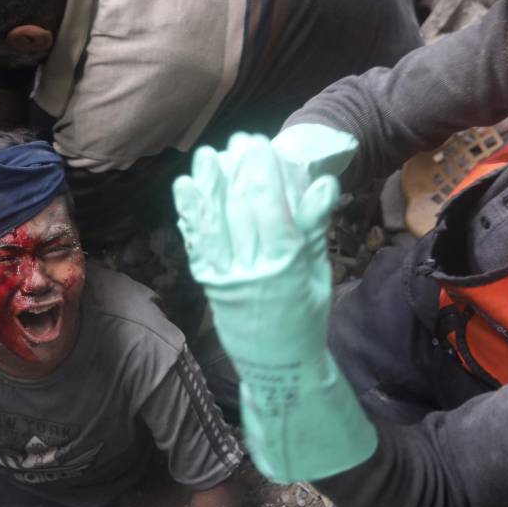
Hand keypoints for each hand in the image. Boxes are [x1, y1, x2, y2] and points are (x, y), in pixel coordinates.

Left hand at [174, 133, 336, 358]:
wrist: (277, 365)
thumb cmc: (306, 316)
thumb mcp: (318, 274)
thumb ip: (313, 228)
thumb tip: (321, 184)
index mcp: (286, 266)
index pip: (270, 209)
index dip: (261, 173)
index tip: (259, 144)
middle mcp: (252, 270)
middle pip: (239, 211)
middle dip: (237, 171)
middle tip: (237, 141)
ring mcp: (225, 277)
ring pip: (212, 224)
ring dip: (207, 187)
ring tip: (207, 156)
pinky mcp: (208, 283)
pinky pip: (196, 243)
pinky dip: (190, 214)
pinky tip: (186, 189)